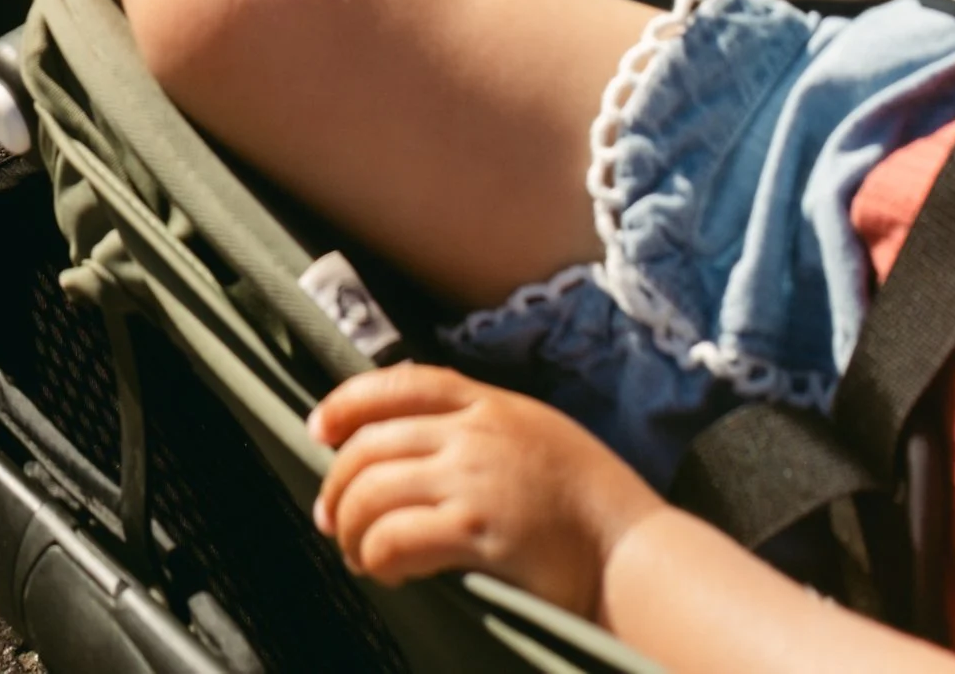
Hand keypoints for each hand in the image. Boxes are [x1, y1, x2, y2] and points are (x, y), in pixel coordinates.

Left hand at [312, 365, 657, 612]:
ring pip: (374, 490)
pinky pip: (397, 537)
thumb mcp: (536, 432)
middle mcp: (474, 432)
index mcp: (488, 402)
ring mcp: (473, 479)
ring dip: (351, 527)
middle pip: (372, 443)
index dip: (348, 402)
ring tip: (355, 552)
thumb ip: (482, 425)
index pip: (399, 383)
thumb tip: (420, 441)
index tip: (320, 429)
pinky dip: (378, 555)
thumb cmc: (591, 501)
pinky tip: (384, 571)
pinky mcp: (477, 532)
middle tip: (331, 518)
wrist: (634, 552)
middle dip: (338, 483)